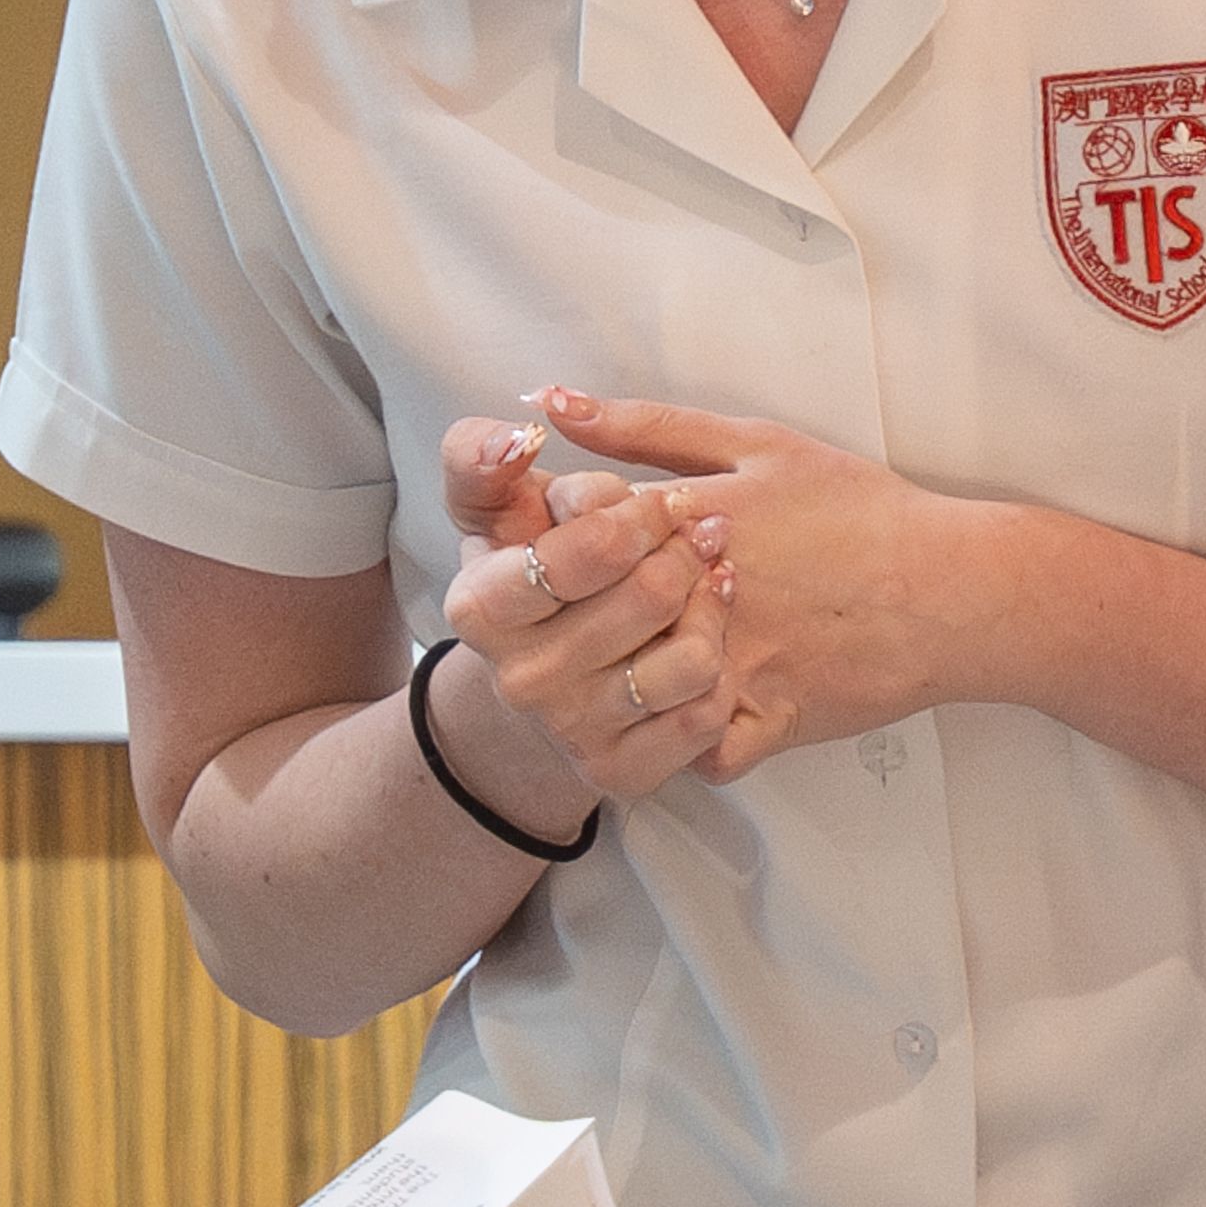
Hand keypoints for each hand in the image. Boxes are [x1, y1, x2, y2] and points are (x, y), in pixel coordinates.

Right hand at [430, 414, 735, 810]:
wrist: (532, 690)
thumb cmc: (530, 574)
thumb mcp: (493, 508)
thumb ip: (482, 456)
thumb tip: (517, 433)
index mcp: (481, 606)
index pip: (583, 549)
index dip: (639, 516)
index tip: (661, 502)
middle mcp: (519, 678)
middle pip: (648, 596)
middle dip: (686, 551)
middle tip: (701, 534)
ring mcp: (571, 730)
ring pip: (690, 661)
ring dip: (712, 611)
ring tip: (710, 584)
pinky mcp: (620, 773)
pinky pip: (707, 719)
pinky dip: (724, 677)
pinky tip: (711, 645)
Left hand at [531, 388, 943, 773]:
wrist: (951, 587)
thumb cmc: (858, 508)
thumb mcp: (755, 445)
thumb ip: (647, 426)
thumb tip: (551, 403)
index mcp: (689, 519)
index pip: (572, 531)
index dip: (566, 540)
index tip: (584, 544)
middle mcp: (701, 593)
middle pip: (591, 616)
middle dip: (588, 615)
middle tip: (613, 608)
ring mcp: (734, 663)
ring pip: (635, 693)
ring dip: (633, 681)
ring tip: (653, 659)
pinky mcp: (768, 719)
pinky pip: (698, 753)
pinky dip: (694, 740)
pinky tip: (704, 707)